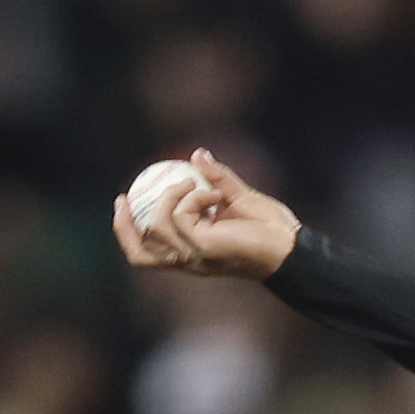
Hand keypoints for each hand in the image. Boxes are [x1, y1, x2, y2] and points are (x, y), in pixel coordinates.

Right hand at [111, 150, 300, 280]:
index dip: (127, 230)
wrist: (291, 246)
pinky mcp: (203, 248)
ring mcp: (194, 256)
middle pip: (140, 254)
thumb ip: (217, 178)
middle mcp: (188, 259)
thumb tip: (197, 154)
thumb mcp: (239, 197)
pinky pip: (180, 217)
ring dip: (168, 197)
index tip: (124, 200)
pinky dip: (192, 198)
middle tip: (125, 196)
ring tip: (192, 183)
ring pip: (156, 228)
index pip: (149, 252)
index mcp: (191, 251)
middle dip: (123, 225)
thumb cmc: (271, 228)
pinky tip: (213, 194)